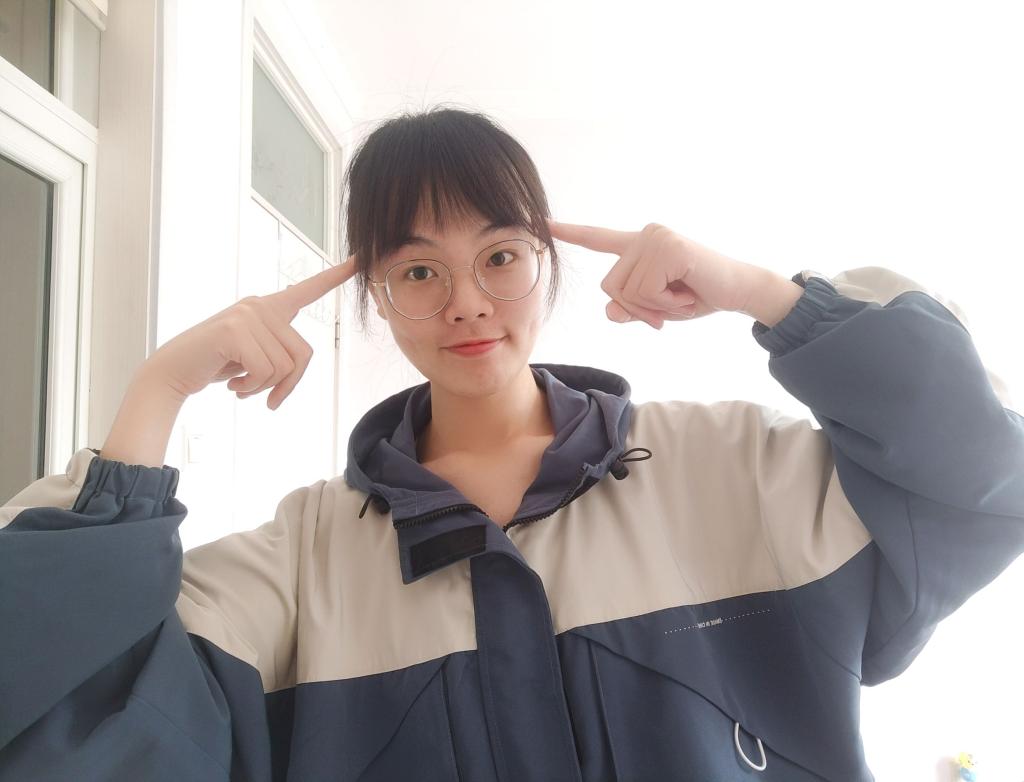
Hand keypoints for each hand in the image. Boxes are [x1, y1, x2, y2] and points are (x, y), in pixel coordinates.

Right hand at [145, 255, 357, 409]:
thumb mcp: (255, 356)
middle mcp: (261, 305)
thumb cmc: (218, 365)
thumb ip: (278, 350)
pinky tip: (231, 386)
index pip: (308, 290)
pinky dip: (251, 389)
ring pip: (284, 367)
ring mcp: (248, 314)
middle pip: (303, 355)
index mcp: (269, 307)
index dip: (335, 276)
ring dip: (263, 388)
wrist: (173, 373)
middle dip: (287, 385)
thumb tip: (296, 361)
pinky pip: (265, 371)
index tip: (359, 258)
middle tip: (266, 398)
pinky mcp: (234, 329)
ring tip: (241, 385)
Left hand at [547, 219, 768, 328]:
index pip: (598, 239)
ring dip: (656, 306)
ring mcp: (656, 238)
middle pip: (610, 287)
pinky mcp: (669, 248)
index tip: (544, 224)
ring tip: (682, 295)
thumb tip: (610, 312)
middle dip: (638, 307)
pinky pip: (646, 291)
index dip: (571, 233)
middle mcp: (644, 235)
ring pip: (627, 292)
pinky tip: (687, 292)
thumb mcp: (656, 309)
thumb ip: (630, 310)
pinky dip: (666, 303)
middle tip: (671, 303)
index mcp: (638, 246)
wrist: (739, 291)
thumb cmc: (696, 296)